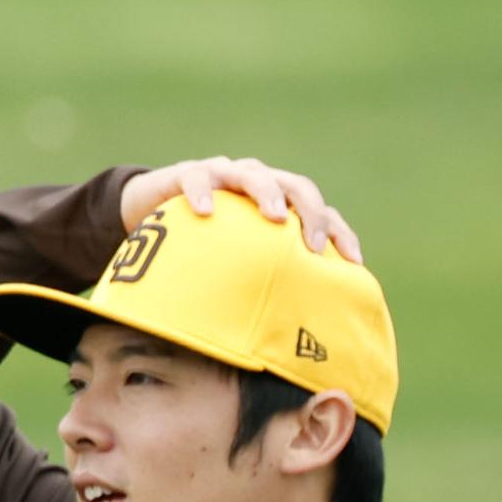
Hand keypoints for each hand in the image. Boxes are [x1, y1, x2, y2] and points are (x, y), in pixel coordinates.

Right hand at [115, 156, 362, 263]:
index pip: (319, 210)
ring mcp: (224, 174)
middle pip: (297, 186)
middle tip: (314, 245)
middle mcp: (257, 182)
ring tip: (274, 216)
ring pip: (255, 174)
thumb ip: (256, 274)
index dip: (340, 232)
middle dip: (311, 212)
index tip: (353, 262)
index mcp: (276, 199)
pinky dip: (202, 193)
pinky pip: (196, 179)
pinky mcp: (187, 174)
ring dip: (268, 194)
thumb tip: (283, 327)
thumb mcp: (232, 255)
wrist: (148, 204)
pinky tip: (205, 211)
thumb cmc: (198, 238)